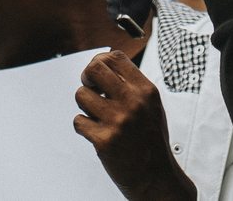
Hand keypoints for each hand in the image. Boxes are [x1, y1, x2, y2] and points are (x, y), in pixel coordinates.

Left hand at [74, 52, 195, 200]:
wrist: (154, 175)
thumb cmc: (151, 140)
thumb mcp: (151, 105)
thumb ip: (132, 85)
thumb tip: (105, 65)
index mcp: (146, 90)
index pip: (115, 57)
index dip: (100, 60)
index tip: (97, 72)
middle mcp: (133, 102)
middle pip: (95, 69)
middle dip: (86, 76)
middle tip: (90, 87)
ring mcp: (118, 121)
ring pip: (81, 95)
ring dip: (84, 104)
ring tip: (95, 114)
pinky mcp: (104, 140)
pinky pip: (78, 121)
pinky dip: (83, 125)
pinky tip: (95, 130)